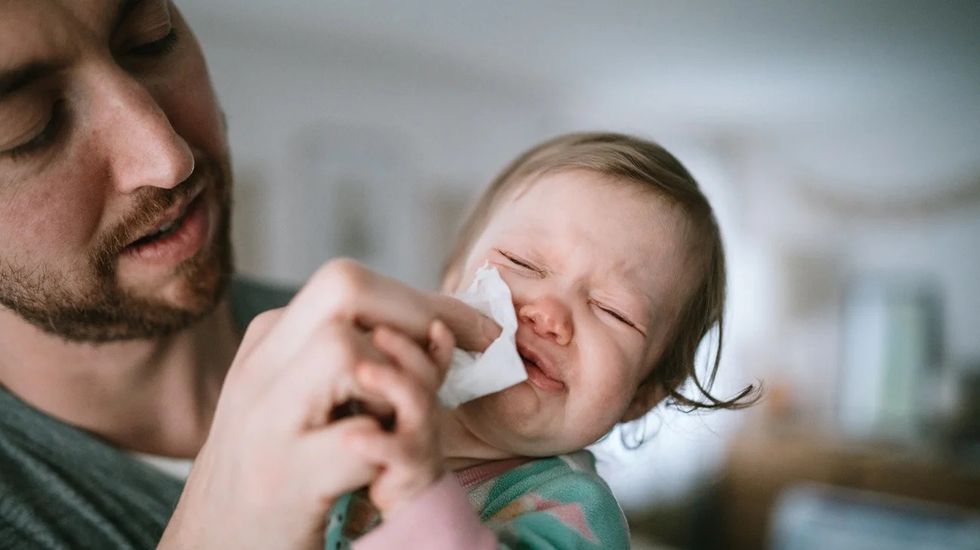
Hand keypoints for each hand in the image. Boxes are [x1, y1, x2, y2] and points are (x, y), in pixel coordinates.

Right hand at [160, 259, 498, 549]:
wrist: (213, 543)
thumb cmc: (276, 468)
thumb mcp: (307, 400)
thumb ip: (357, 360)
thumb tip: (441, 332)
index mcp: (268, 342)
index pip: (351, 283)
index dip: (424, 299)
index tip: (476, 329)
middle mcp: (258, 369)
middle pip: (345, 287)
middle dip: (417, 316)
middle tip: (455, 361)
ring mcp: (265, 421)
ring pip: (347, 351)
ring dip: (400, 386)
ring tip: (393, 426)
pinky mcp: (283, 477)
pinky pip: (358, 441)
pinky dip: (387, 454)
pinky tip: (374, 478)